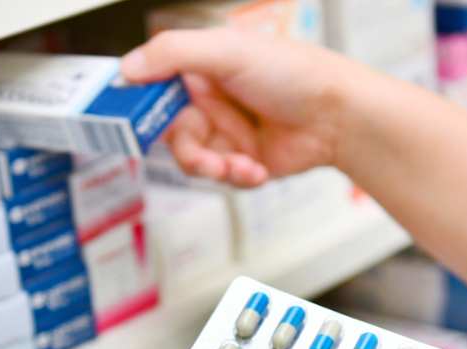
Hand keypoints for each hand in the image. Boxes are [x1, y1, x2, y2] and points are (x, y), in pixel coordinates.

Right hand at [122, 28, 360, 186]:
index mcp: (202, 68)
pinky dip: (236, 176)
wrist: (340, 116)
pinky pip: (221, 178)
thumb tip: (126, 68)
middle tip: (202, 156)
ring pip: (194, 160)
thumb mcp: (227, 52)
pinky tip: (257, 167)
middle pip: (171, 133)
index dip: (142, 107)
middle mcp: (210, 100)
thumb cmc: (294, 73)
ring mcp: (226, 132)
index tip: (130, 123)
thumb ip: (173, 54)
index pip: (154, 87)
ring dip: (213, 166)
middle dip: (187, 149)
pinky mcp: (242, 161)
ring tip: (236, 164)